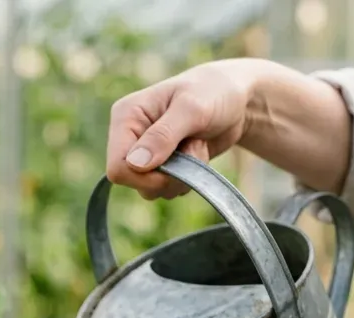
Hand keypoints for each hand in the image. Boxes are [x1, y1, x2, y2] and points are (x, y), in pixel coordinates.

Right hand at [107, 59, 262, 199]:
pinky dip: (187, 178)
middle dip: (168, 175)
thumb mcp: (192, 108)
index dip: (144, 176)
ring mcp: (144, 153)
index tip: (175, 164)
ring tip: (196, 146)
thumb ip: (163, 135)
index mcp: (126, 116)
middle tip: (192, 150)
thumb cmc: (214, 92)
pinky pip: (167, 190)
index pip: (117, 166)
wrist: (237, 99)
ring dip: (181, 176)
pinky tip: (196, 153)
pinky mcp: (160, 165)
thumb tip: (135, 164)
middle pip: (133, 182)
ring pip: (151, 190)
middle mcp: (130, 136)